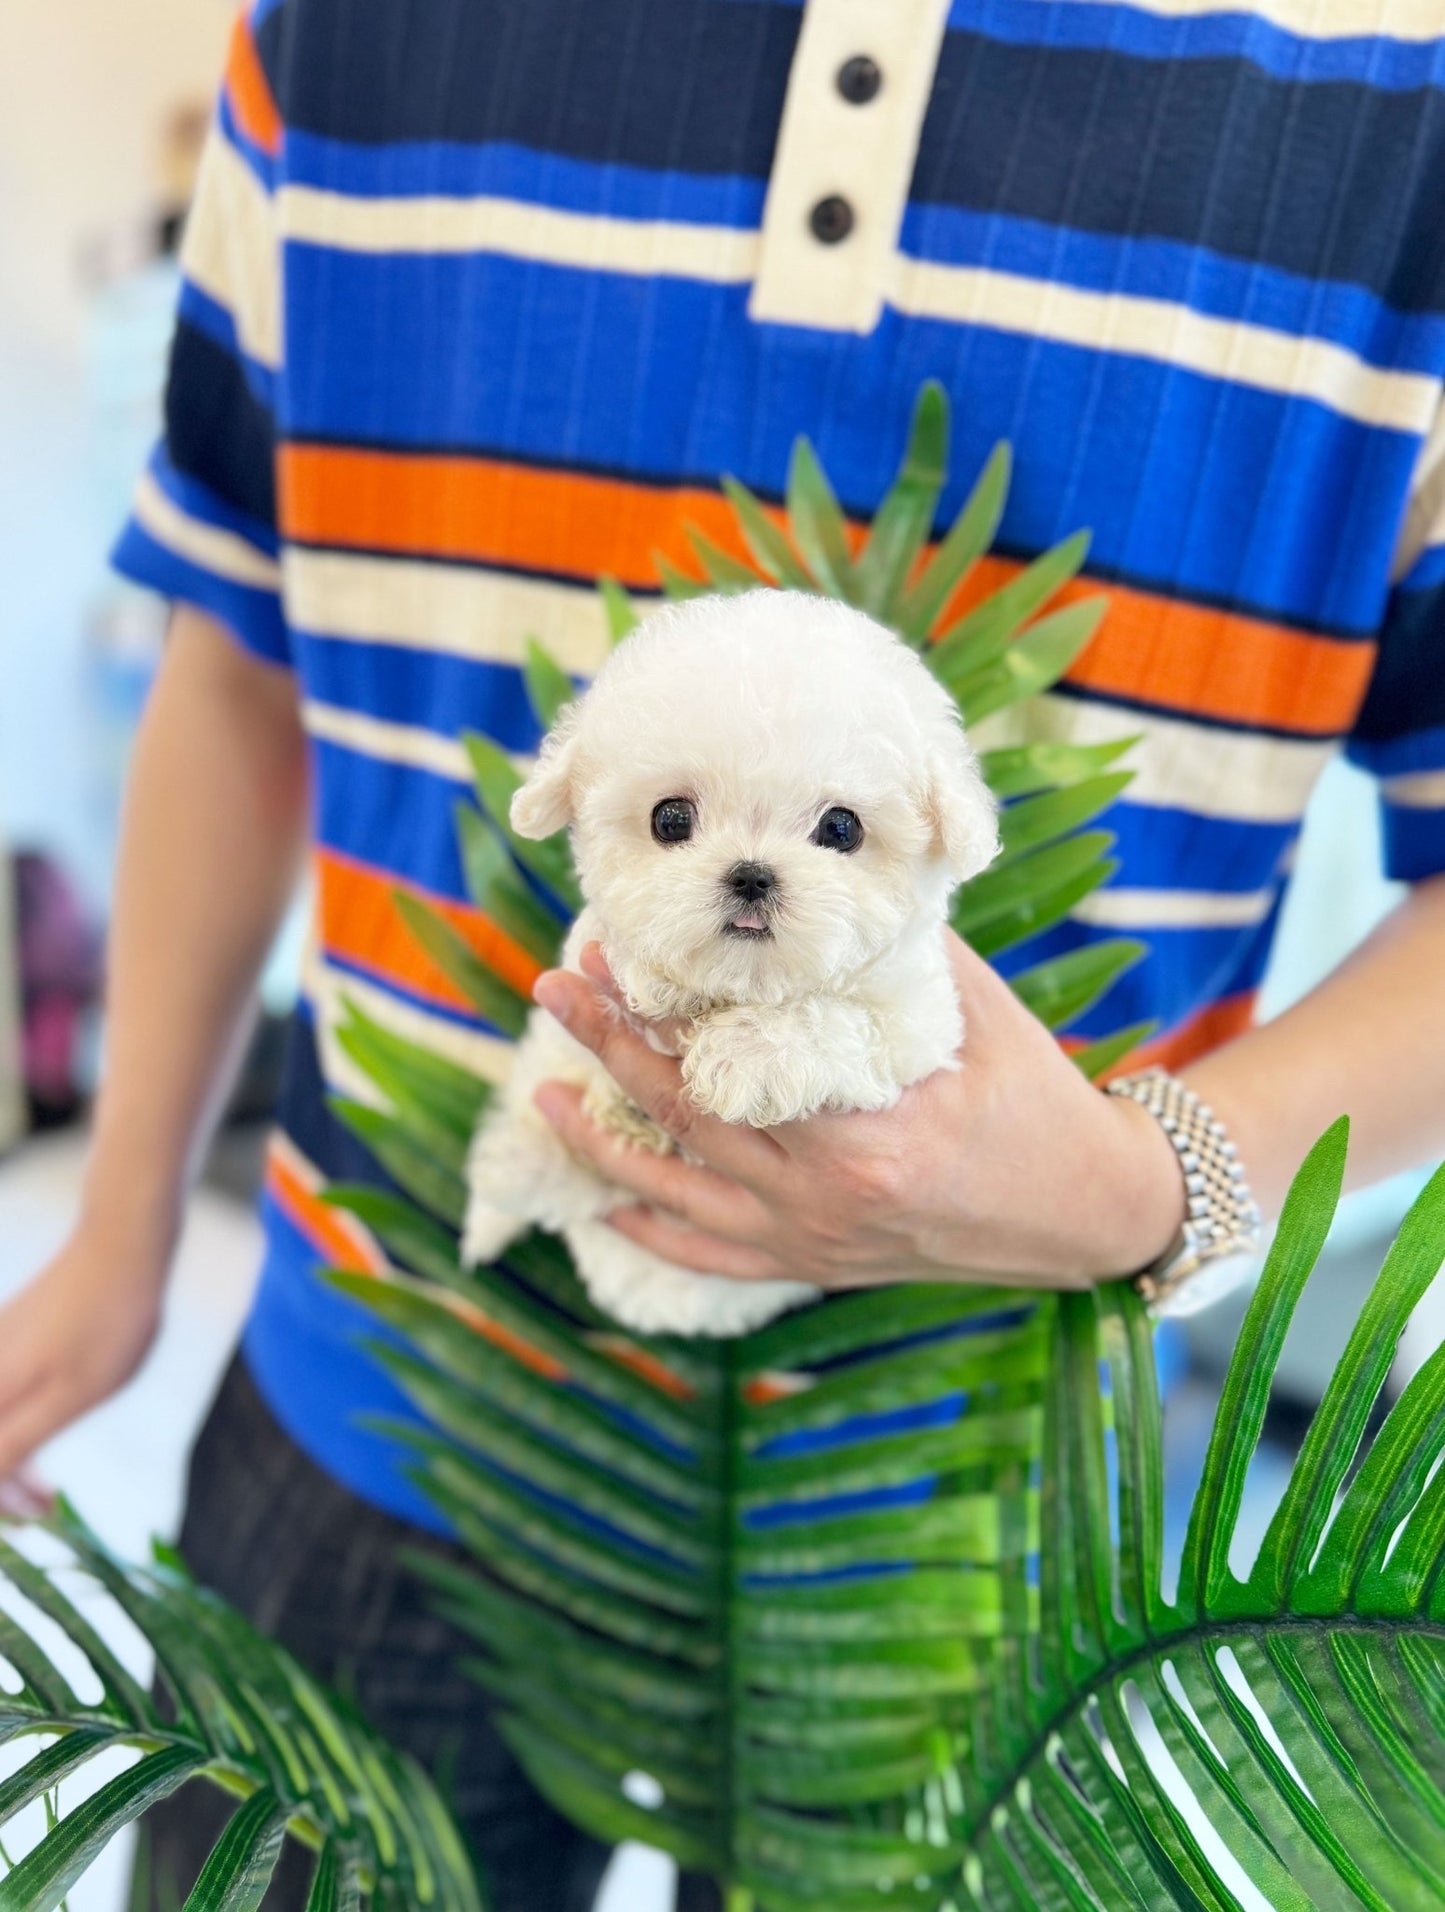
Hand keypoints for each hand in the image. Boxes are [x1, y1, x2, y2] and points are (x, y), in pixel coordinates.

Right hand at [0, 1220, 167, 1487]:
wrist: (122, 1246)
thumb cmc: (105, 1323)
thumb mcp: (69, 1397)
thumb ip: (13, 1444)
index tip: (29, 1524)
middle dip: (1, 1488)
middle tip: (43, 1512)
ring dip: (8, 1463)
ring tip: (49, 1492)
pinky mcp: (8, 1341)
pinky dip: (16, 1429)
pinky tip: (47, 1440)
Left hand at [530, 936, 1185, 1292]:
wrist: (1088, 1210)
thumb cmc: (1037, 1098)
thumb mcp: (971, 1009)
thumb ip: (890, 952)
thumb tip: (815, 884)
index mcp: (862, 1134)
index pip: (725, 1062)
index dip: (654, 1008)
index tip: (608, 952)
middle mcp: (824, 1199)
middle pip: (684, 1117)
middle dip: (608, 1048)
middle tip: (555, 989)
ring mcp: (814, 1243)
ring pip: (677, 1195)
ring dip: (601, 1143)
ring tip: (541, 1095)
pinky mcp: (817, 1268)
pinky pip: (712, 1256)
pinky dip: (654, 1229)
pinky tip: (606, 1201)